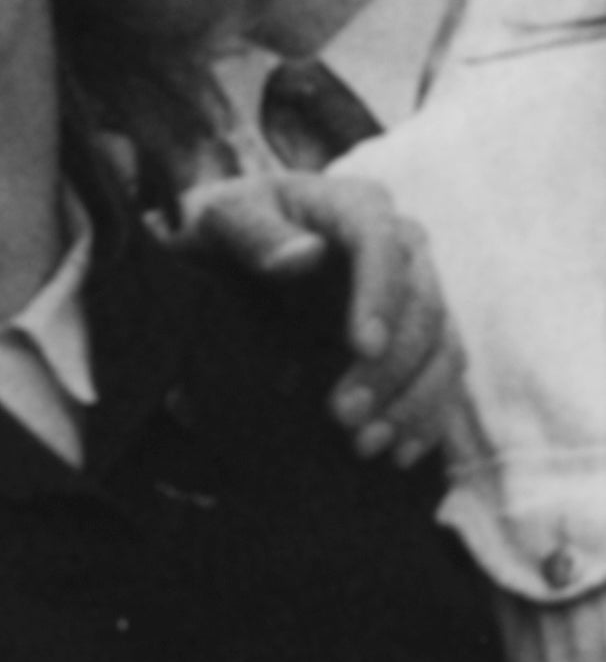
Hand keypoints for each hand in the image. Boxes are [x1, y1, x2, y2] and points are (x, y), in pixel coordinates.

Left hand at [175, 168, 455, 465]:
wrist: (226, 252)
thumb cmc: (222, 228)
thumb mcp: (219, 216)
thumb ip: (253, 231)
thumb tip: (303, 257)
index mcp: (356, 207)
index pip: (384, 245)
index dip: (382, 296)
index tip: (363, 347)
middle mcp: (401, 246)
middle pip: (423, 305)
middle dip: (391, 365)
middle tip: (343, 416)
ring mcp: (413, 293)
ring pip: (442, 346)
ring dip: (413, 400)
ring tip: (366, 445)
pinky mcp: (411, 336)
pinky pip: (440, 376)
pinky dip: (426, 416)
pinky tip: (399, 454)